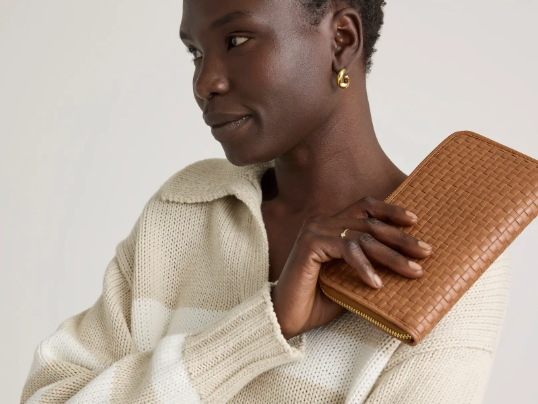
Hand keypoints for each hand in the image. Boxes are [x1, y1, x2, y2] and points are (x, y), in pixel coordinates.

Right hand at [270, 196, 432, 339]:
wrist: (288, 317)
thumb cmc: (319, 301)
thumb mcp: (353, 280)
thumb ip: (371, 264)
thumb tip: (407, 263)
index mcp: (331, 225)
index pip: (364, 207)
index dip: (390, 211)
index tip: (415, 221)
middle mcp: (322, 222)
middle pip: (370, 223)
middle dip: (401, 238)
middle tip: (425, 252)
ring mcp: (315, 231)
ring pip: (363, 237)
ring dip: (391, 255)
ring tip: (413, 271)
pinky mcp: (311, 244)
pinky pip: (347, 250)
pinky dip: (365, 267)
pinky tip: (377, 284)